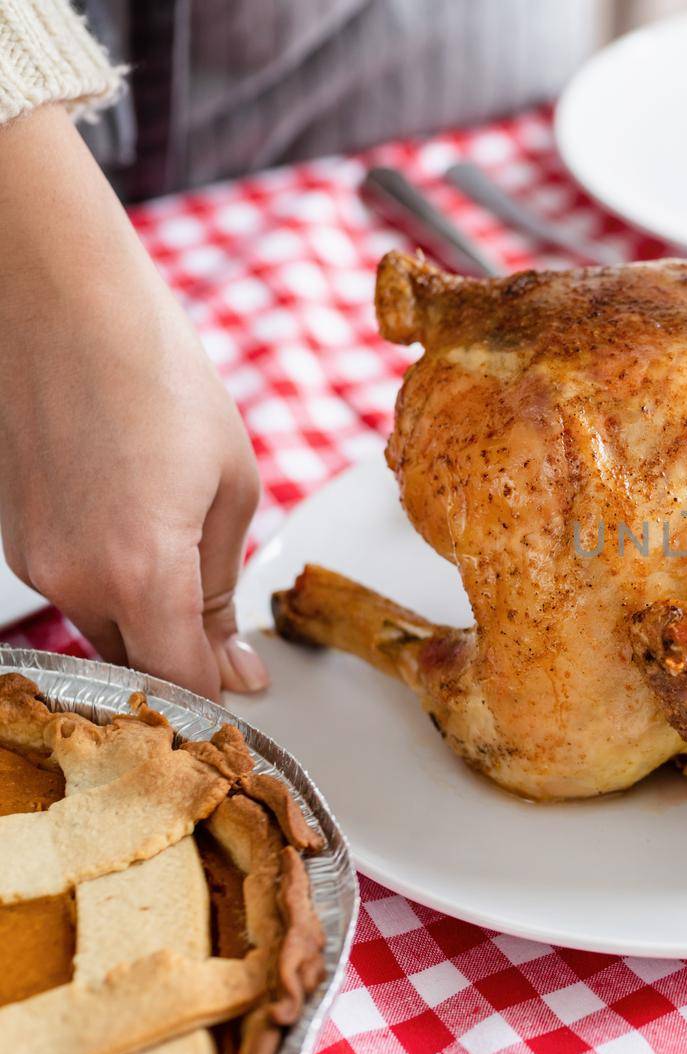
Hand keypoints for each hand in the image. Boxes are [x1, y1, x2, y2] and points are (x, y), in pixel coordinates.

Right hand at [0, 106, 266, 698]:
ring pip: (106, 631)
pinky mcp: (15, 540)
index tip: (252, 697)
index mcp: (140, 573)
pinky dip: (116, 588)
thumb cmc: (159, 379)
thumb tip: (236, 667)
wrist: (64, 306)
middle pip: (140, 669)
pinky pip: (76, 592)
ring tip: (191, 565)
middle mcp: (73, 581)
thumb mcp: (232, 488)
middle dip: (188, 665)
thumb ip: (224, 591)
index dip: (223, 703)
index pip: (184, 686)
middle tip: (235, 643)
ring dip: (152, 625)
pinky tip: (146, 537)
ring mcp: (34, 563)